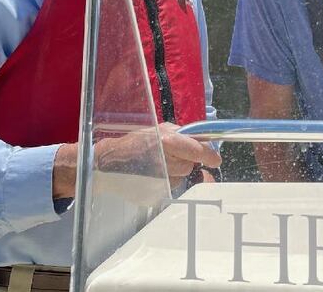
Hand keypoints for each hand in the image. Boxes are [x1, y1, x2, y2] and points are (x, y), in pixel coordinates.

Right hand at [94, 122, 220, 186]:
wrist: (107, 163)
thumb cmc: (133, 143)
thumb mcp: (157, 129)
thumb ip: (181, 134)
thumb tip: (202, 141)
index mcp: (168, 142)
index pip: (199, 151)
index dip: (209, 155)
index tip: (215, 160)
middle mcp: (166, 161)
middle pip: (190, 166)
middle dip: (185, 161)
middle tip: (172, 156)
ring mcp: (160, 180)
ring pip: (181, 177)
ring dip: (175, 172)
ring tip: (158, 164)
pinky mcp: (155, 193)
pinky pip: (169, 188)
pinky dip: (165, 181)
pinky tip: (152, 175)